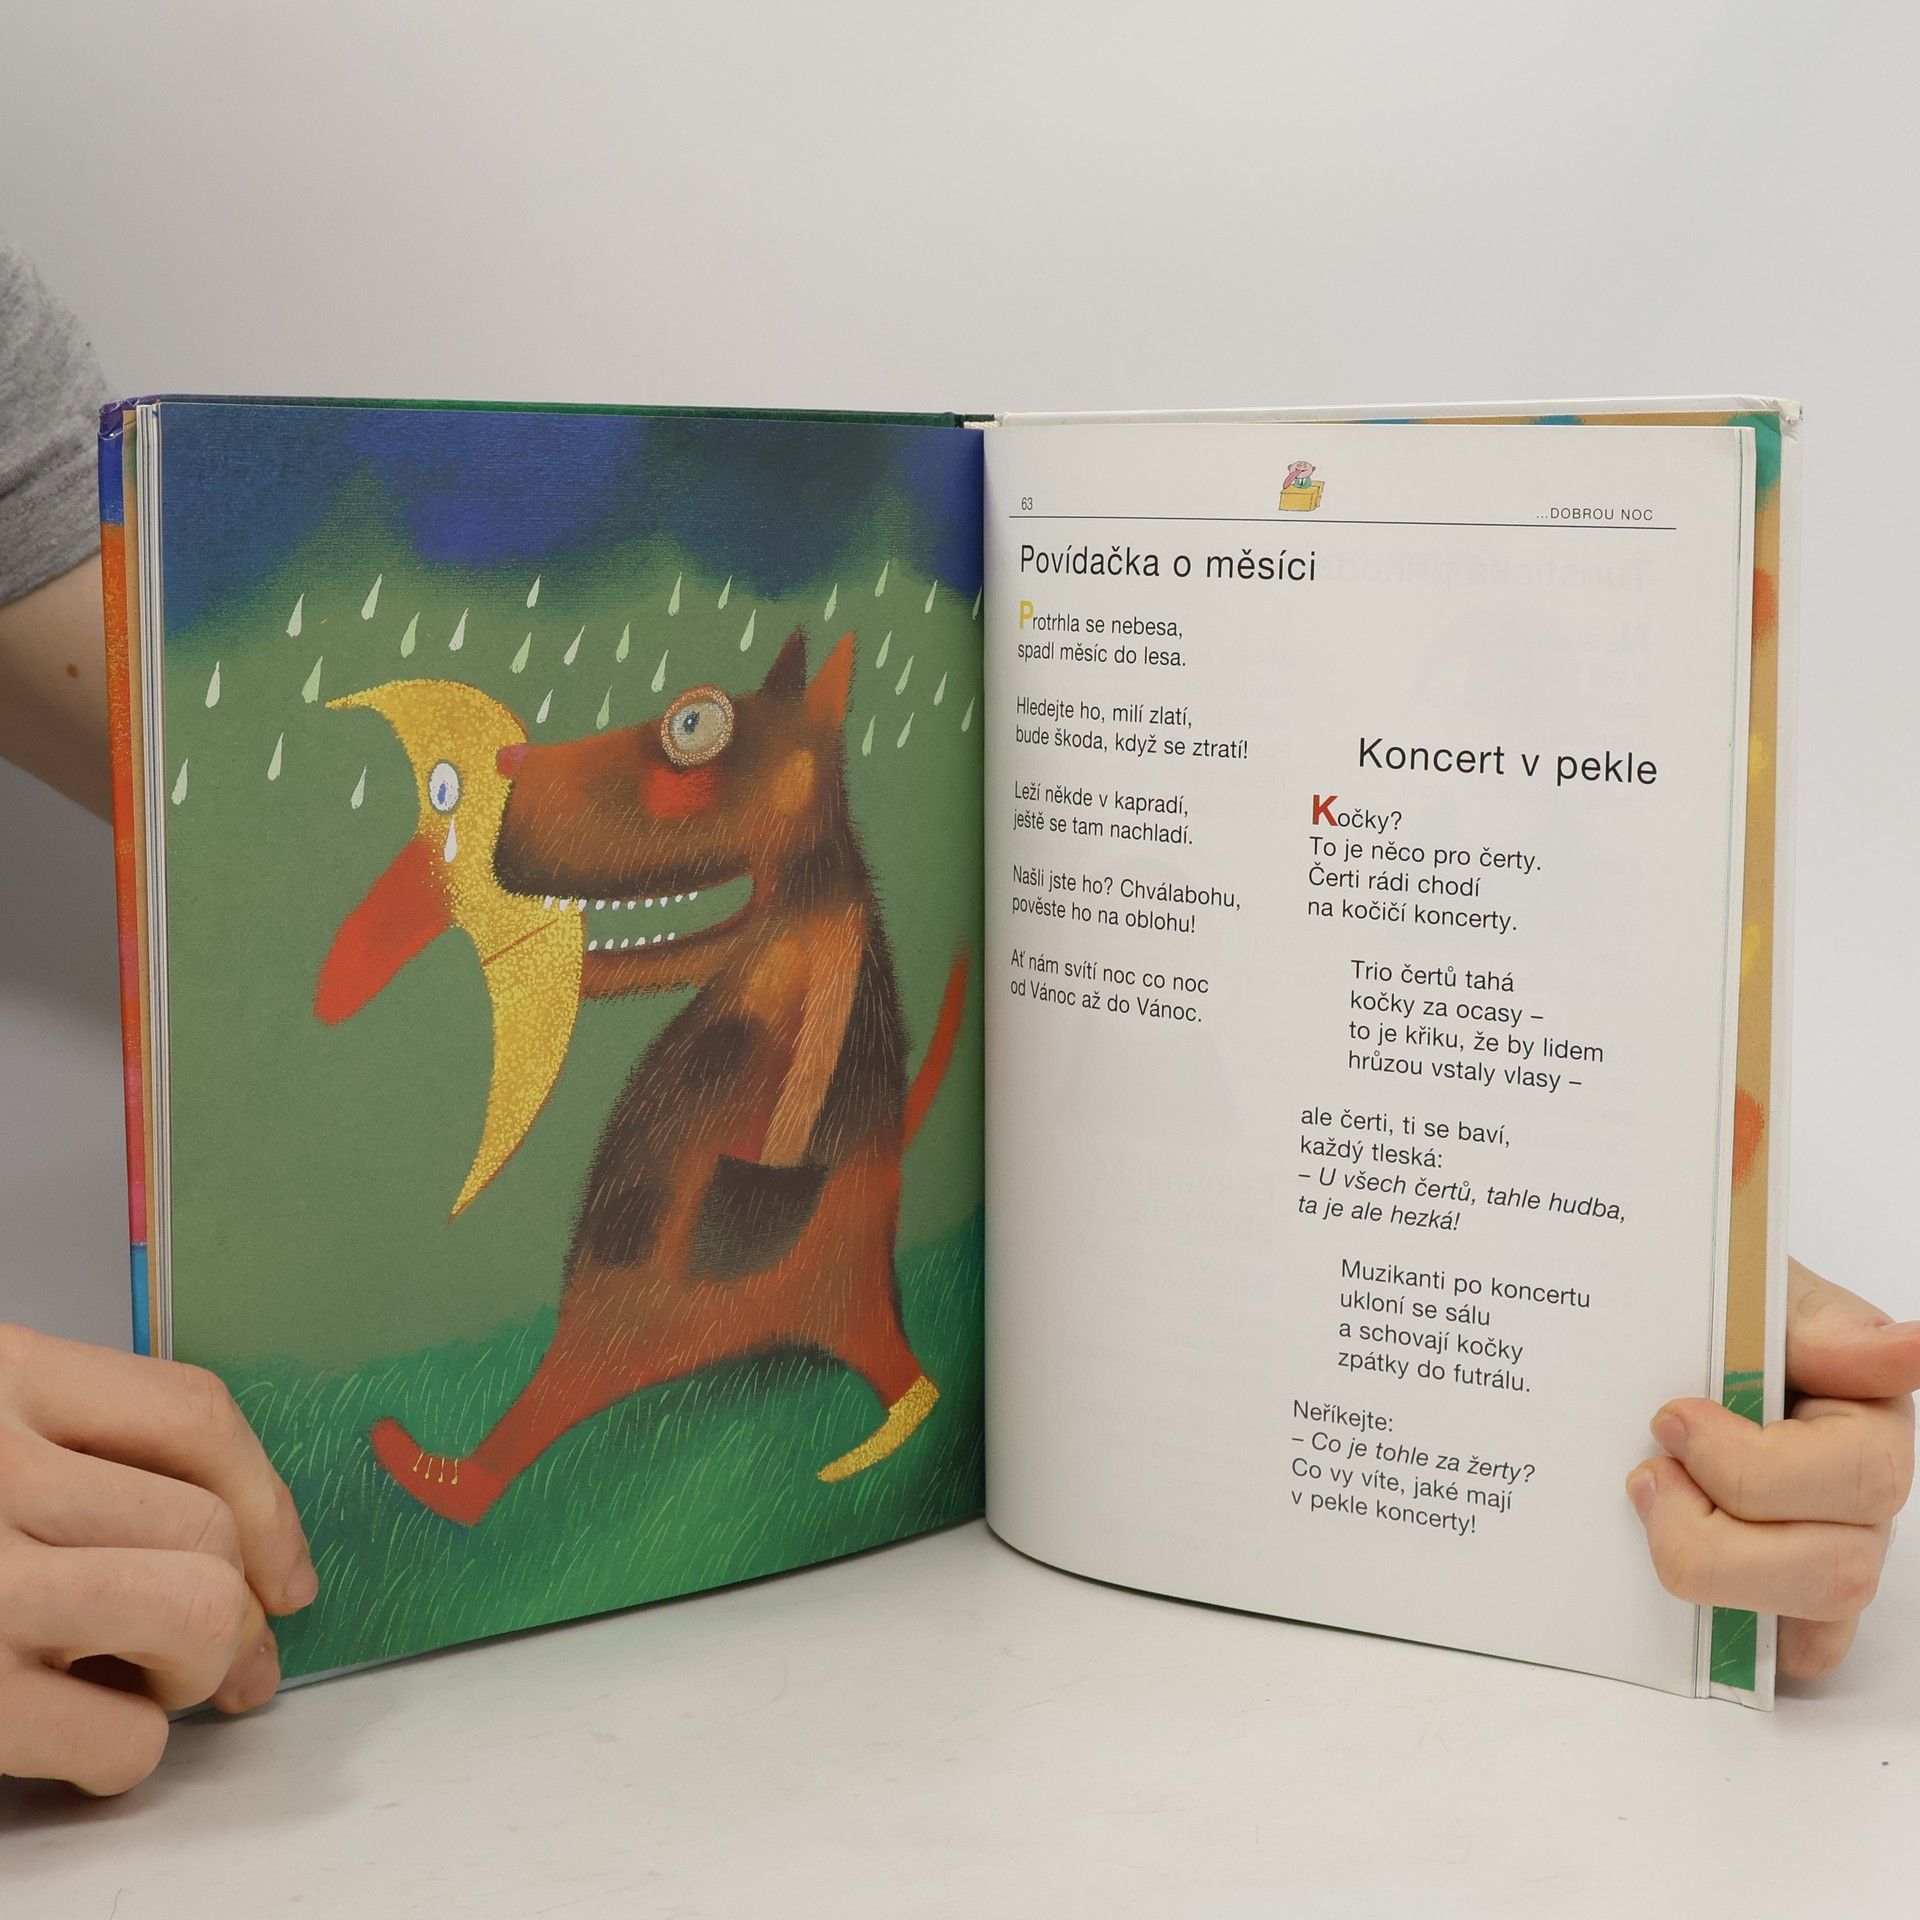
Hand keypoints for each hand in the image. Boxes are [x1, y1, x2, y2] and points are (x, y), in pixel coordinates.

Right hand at [0, 1324, 316, 1793]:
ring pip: (189, 1615)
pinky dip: (124, 1750)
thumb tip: (233, 1560)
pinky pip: (116, 1733)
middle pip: (204, 1529)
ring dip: (193, 1670)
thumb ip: (66, 1445)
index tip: (283, 1569)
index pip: (194, 1414)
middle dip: (238, 1605)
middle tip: (222, 1654)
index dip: (266, 1500)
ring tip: (148, 1686)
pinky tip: (83, 1739)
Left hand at [1628, 1260, 1919, 1678]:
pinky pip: (1796, 1646)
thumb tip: (1912, 1346)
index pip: (1855, 1476)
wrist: (1677, 1329)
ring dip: (1710, 1565)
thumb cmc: (1726, 1312)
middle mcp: (1865, 1491)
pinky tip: (1682, 1582)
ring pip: (1813, 1611)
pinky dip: (1739, 1626)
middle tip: (1646, 1469)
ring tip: (1649, 1497)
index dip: (1749, 1465)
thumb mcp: (1761, 1290)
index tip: (1669, 1418)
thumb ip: (1826, 1329)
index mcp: (1868, 1413)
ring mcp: (1837, 1543)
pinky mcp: (1797, 1589)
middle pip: (1836, 1567)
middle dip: (1717, 1531)